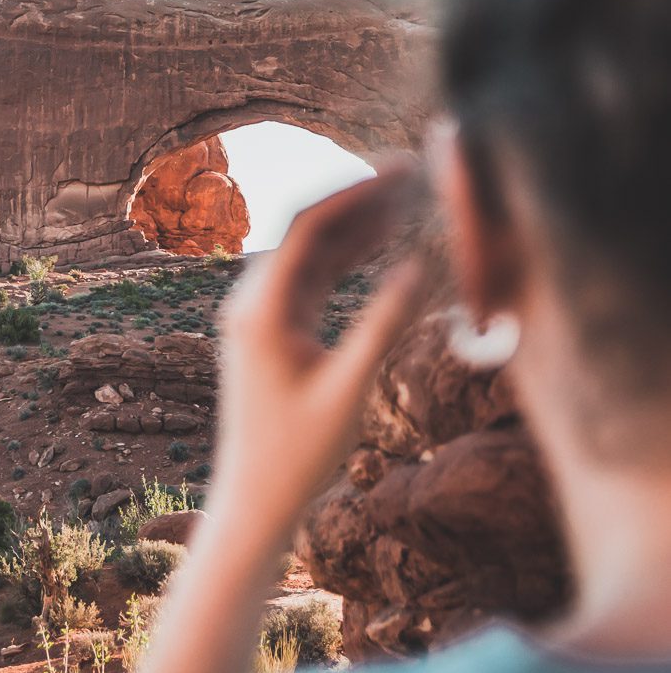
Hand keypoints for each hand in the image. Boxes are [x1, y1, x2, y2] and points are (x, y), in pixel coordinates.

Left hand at [210, 159, 426, 541]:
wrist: (255, 502)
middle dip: (360, 198)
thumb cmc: (298, 456)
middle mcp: (253, 301)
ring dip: (355, 225)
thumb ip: (383, 327)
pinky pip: (311, 278)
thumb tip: (419, 268)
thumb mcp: (349, 390)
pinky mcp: (272, 329)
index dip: (356, 191)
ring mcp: (260, 313)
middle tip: (413, 172)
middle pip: (309, 228)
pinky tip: (381, 242)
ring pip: (311, 251)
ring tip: (408, 198)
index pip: (308, 225)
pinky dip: (345, 259)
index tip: (400, 170)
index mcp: (261, 308)